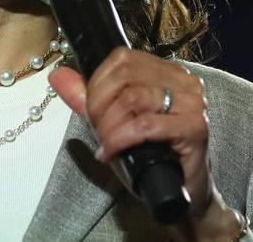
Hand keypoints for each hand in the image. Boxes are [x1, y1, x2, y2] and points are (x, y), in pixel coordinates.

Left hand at [48, 48, 238, 237]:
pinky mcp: (194, 127)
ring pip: (132, 98)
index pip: (122, 58)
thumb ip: (85, 98)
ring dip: (109, 125)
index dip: (98, 83)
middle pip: (124, 75)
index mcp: (167, 72)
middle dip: (100, 105)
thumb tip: (58, 74)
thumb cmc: (150, 157)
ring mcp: (192, 103)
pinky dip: (120, 139)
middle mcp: (183, 81)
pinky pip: (144, 125)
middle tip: (99, 131)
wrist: (181, 193)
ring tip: (107, 143)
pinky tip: (111, 153)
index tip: (92, 111)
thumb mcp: (112, 123)